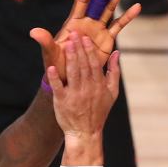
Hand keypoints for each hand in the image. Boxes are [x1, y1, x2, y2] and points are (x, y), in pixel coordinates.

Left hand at [30, 0, 140, 80]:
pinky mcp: (106, 40)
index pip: (82, 1)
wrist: (68, 77)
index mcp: (74, 22)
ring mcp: (98, 30)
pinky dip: (128, 17)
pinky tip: (137, 7)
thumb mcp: (50, 53)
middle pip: (98, 0)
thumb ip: (45, 41)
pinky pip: (119, 26)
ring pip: (109, 8)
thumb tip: (33, 32)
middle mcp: (87, 22)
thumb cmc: (56, 64)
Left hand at [47, 34, 120, 165]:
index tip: (85, 37)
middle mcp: (87, 89)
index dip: (89, 50)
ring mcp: (74, 96)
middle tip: (74, 33)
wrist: (85, 133)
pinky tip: (50, 68)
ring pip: (72, 74)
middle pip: (83, 66)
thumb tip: (116, 53)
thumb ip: (114, 72)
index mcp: (99, 85)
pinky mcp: (62, 102)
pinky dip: (54, 78)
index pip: (94, 64)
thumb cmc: (99, 111)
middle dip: (78, 49)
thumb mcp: (112, 93)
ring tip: (66, 44)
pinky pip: (58, 88)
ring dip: (69, 58)